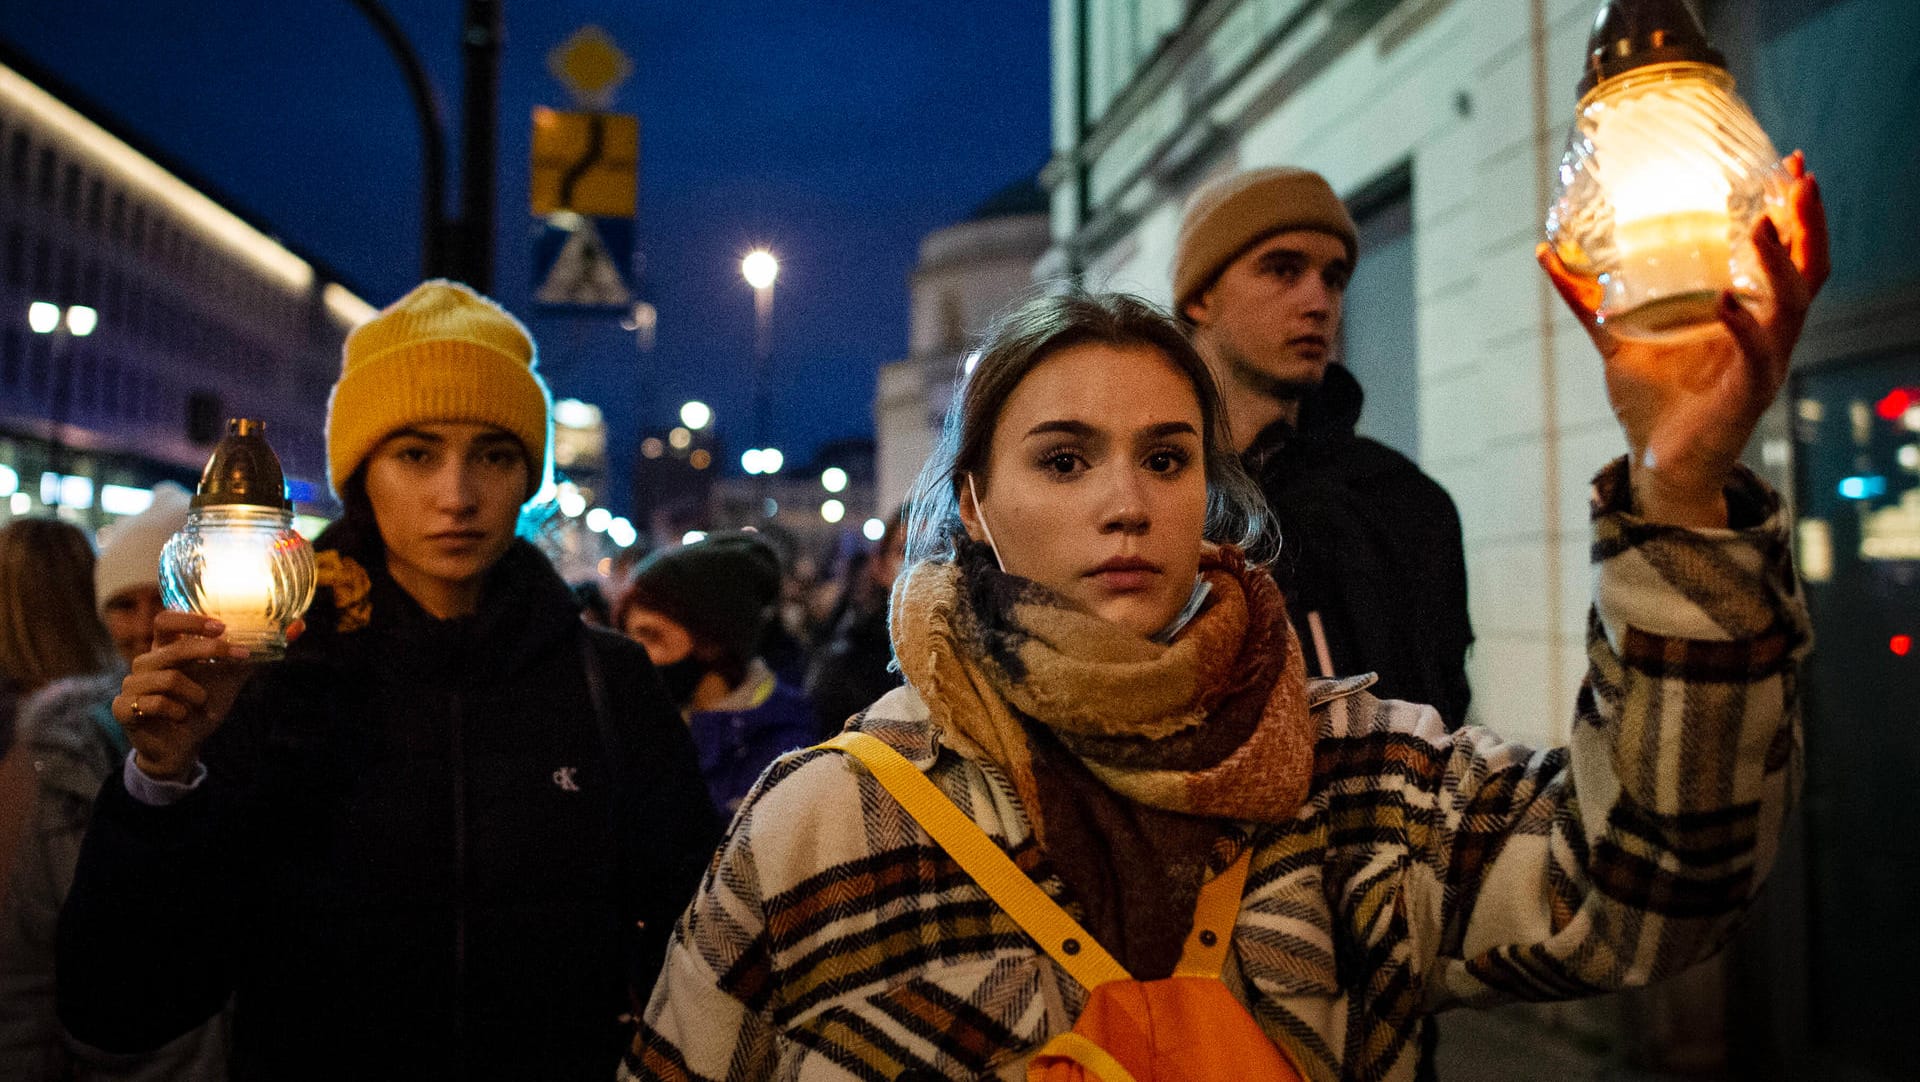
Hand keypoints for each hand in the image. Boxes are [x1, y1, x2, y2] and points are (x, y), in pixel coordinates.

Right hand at [112, 612, 301, 780]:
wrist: (183, 746)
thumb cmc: (202, 707)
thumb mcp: (231, 679)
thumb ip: (254, 654)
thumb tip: (297, 628)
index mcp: (166, 650)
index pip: (165, 620)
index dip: (189, 619)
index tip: (221, 626)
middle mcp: (145, 662)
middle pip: (173, 646)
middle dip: (208, 649)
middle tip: (236, 656)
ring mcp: (131, 685)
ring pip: (168, 677)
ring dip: (196, 693)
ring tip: (199, 704)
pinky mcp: (123, 708)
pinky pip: (153, 702)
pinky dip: (177, 711)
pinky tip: (180, 717)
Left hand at [1538, 151, 1829, 526]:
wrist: (1656, 464)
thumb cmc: (1651, 402)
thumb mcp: (1614, 340)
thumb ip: (1587, 300)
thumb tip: (1547, 253)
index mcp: (1748, 314)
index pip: (1787, 252)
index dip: (1793, 210)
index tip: (1788, 163)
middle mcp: (1767, 333)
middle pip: (1809, 266)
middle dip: (1806, 220)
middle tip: (1798, 176)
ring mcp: (1764, 362)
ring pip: (1791, 303)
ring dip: (1779, 262)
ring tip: (1760, 224)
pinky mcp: (1750, 393)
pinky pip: (1757, 353)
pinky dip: (1743, 326)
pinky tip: (1725, 300)